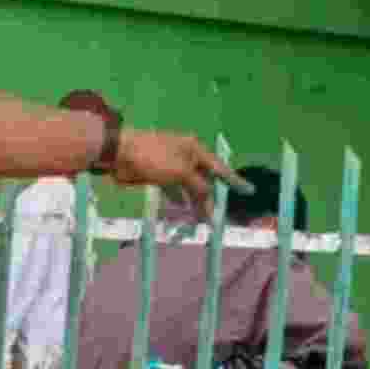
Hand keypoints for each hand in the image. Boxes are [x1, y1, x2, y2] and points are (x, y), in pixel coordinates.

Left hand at [110, 129, 243, 214]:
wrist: (121, 154)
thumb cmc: (154, 157)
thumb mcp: (181, 172)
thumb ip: (198, 186)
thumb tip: (209, 198)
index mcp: (195, 149)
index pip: (219, 168)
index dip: (234, 180)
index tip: (248, 190)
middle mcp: (186, 156)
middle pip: (204, 180)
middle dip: (210, 197)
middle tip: (215, 218)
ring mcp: (172, 166)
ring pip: (189, 186)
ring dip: (195, 201)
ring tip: (201, 219)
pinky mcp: (158, 175)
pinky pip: (174, 189)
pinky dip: (179, 198)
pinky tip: (183, 208)